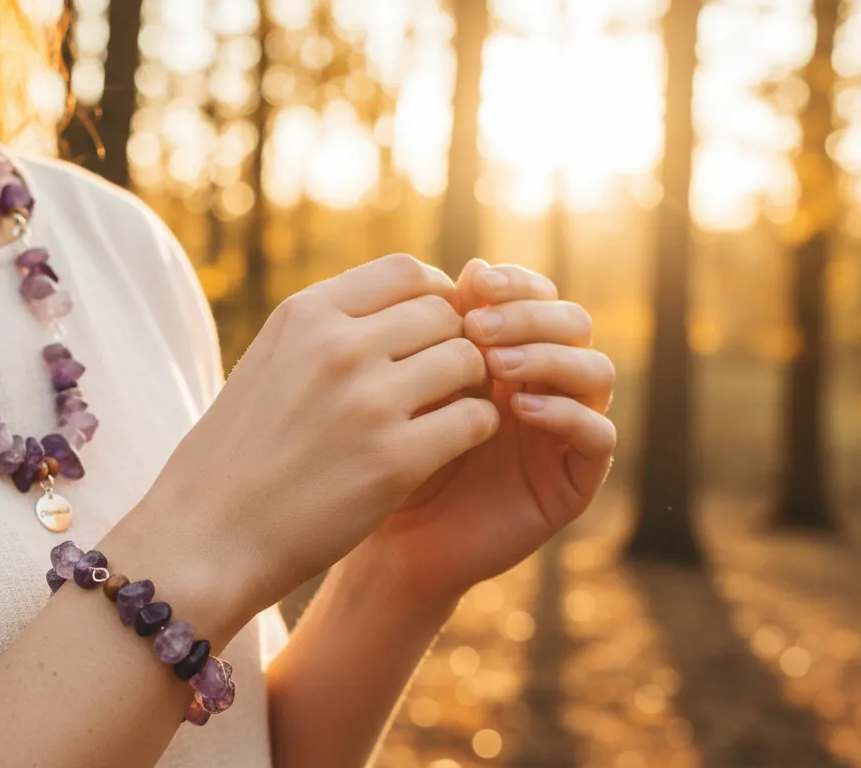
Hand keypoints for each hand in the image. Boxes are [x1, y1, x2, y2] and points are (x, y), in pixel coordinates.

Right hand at [129, 255, 498, 636]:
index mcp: (304, 316)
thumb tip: (398, 308)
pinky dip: (473, 431)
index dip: (434, 295)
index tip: (430, 332)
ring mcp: (367, 402)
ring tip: (444, 413)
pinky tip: (446, 449)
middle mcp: (337, 347)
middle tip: (443, 381)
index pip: (404, 270)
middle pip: (444, 313)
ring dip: (468, 387)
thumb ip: (327, 332)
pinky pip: (475, 420)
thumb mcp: (268, 364)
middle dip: (453, 343)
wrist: (204, 539)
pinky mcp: (394, 460)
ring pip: (467, 361)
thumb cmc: (236, 458)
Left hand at [349, 259, 616, 603]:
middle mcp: (544, 383)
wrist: (387, 538)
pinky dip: (568, 415)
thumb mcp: (404, 383)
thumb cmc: (382, 453)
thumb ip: (437, 331)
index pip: (535, 295)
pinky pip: (600, 436)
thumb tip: (472, 265)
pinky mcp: (574, 479)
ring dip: (551, 358)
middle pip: (573, 322)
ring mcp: (564, 429)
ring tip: (499, 365)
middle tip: (480, 327)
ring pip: (596, 371)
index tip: (472, 283)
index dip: (514, 282)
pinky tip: (521, 409)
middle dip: (531, 315)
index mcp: (507, 350)